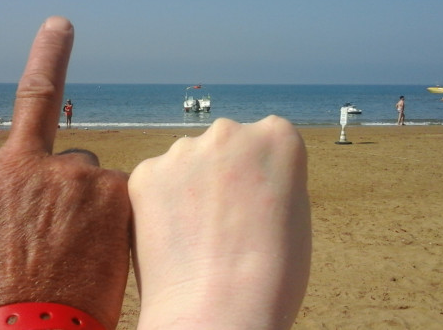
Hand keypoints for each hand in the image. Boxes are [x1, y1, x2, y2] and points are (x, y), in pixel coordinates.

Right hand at [0, 17, 130, 329]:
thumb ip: (0, 209)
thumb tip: (29, 203)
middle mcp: (18, 168)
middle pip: (37, 94)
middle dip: (50, 52)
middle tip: (60, 25)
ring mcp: (66, 175)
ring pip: (86, 172)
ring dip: (86, 199)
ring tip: (79, 245)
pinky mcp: (110, 192)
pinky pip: (119, 197)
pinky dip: (115, 220)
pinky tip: (105, 251)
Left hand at [128, 116, 311, 328]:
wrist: (219, 312)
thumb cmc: (272, 275)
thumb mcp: (295, 212)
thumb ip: (271, 178)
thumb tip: (247, 174)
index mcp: (278, 136)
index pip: (268, 140)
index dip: (262, 177)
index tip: (259, 204)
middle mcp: (230, 131)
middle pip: (226, 145)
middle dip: (224, 173)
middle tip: (224, 221)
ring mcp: (184, 150)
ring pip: (187, 162)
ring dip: (189, 185)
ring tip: (196, 235)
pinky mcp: (146, 173)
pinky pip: (156, 181)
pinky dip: (160, 203)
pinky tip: (172, 237)